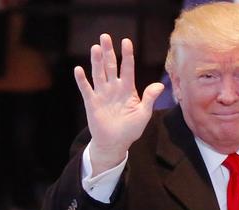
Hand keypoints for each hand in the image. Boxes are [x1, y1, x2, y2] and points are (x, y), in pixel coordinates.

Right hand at [74, 35, 164, 175]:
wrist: (115, 143)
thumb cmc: (130, 129)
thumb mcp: (143, 114)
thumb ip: (149, 98)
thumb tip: (160, 85)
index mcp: (128, 89)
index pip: (127, 68)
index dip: (127, 55)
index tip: (126, 41)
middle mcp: (114, 88)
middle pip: (111, 66)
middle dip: (108, 51)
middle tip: (105, 36)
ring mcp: (102, 94)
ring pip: (99, 74)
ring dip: (96, 61)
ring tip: (95, 48)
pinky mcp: (91, 102)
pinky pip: (86, 89)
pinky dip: (82, 80)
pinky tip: (79, 69)